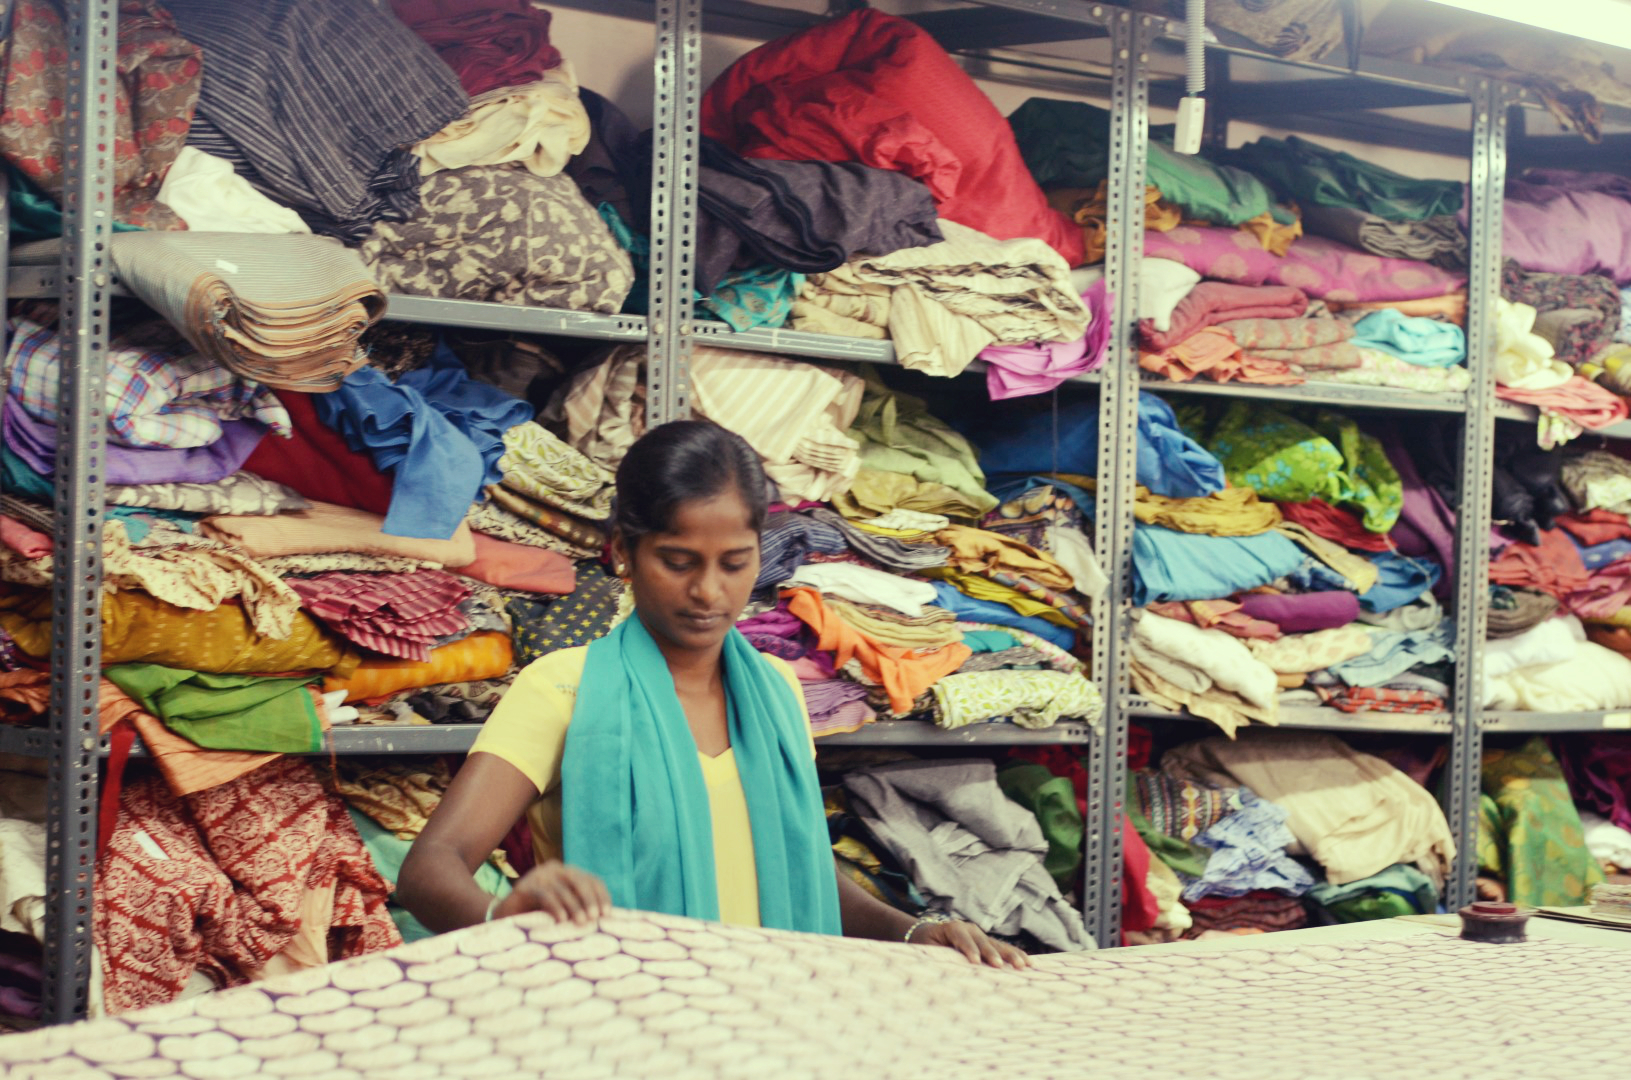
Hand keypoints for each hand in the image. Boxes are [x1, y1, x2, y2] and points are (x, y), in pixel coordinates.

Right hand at [492, 861, 611, 925]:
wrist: (505, 918)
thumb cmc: (539, 916)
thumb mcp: (563, 909)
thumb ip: (580, 909)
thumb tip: (604, 920)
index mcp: (567, 873)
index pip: (591, 880)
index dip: (601, 895)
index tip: (607, 913)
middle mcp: (554, 869)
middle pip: (579, 880)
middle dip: (589, 899)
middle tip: (595, 917)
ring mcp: (538, 875)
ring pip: (562, 888)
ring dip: (574, 906)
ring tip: (581, 922)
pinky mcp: (525, 886)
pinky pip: (544, 895)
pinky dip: (555, 907)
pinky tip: (561, 920)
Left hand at [911, 919, 1029, 969]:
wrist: (929, 935)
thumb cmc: (926, 946)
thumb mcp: (927, 950)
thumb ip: (937, 957)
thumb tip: (943, 973)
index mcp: (952, 928)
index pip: (961, 937)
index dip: (968, 949)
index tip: (975, 962)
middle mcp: (969, 929)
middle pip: (983, 941)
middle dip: (992, 954)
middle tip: (1000, 966)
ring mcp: (981, 935)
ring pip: (998, 945)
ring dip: (1011, 955)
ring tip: (1023, 965)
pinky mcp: (989, 944)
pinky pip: (1004, 950)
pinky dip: (1016, 956)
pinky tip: (1029, 964)